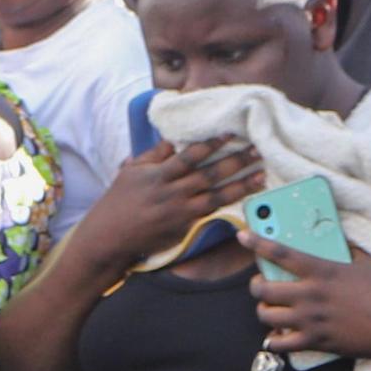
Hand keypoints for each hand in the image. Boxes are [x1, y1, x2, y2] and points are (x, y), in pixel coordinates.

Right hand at [77, 137, 265, 271]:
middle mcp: (171, 193)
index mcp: (158, 176)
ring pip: (217, 195)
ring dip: (242, 184)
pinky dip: (230, 203)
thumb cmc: (117, 202)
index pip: (190, 156)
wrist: (108, 238)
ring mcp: (179, 212)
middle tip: (259, 150)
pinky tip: (246, 196)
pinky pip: (211, 212)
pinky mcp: (183, 227)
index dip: (212, 144)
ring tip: (262, 174)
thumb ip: (153, 155)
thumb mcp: (129, 172)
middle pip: (210, 174)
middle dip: (236, 161)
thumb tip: (173, 141)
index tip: (232, 133)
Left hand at [253, 238, 370, 365]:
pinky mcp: (314, 341)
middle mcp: (309, 295)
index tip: (243, 236)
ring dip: (263, 310)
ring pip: (265, 316)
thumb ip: (349, 251)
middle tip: (260, 284)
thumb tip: (339, 243)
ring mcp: (309, 320)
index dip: (258, 243)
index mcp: (322, 271)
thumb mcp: (370, 263)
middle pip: (262, 290)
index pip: (281, 253)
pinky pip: (278, 344)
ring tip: (271, 308)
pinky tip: (280, 334)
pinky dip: (275, 339)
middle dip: (256, 286)